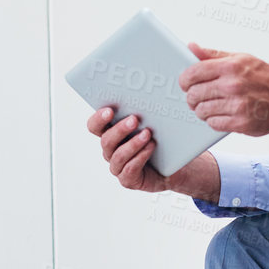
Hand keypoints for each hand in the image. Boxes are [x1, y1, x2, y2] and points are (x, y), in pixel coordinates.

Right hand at [85, 106, 220, 199]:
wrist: (173, 165)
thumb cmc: (160, 139)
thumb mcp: (153, 122)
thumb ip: (146, 109)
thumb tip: (152, 88)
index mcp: (110, 133)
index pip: (94, 126)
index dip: (98, 118)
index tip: (110, 110)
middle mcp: (110, 150)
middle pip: (106, 140)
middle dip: (119, 129)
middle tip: (134, 119)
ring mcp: (118, 166)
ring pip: (117, 155)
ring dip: (132, 144)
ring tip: (147, 134)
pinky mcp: (128, 179)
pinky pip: (129, 169)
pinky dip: (140, 157)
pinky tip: (150, 148)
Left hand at [179, 44, 268, 136]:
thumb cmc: (264, 77)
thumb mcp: (240, 58)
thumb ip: (213, 54)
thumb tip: (191, 47)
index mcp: (230, 67)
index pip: (193, 73)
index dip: (184, 80)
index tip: (185, 83)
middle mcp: (233, 86)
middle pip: (194, 94)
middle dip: (191, 96)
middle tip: (196, 96)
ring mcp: (237, 106)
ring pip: (201, 111)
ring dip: (201, 110)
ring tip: (208, 106)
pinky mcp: (240, 123)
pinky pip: (213, 123)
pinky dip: (213, 120)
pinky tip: (219, 114)